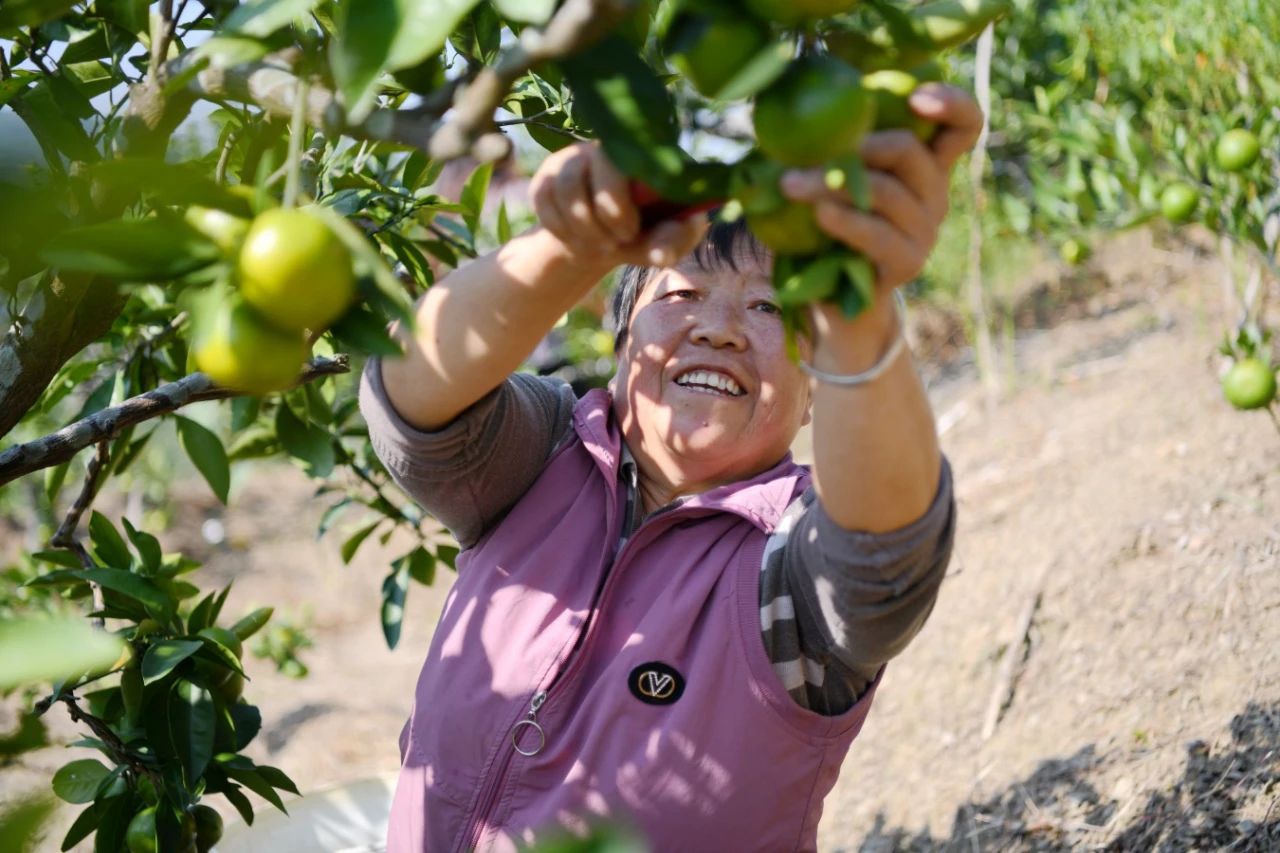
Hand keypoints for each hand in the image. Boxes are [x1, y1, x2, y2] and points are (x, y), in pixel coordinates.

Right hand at [528, 142, 708, 268]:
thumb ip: (671, 243)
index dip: (627, 200)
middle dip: (606, 214)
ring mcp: (573, 158)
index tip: (631, 231)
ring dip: (583, 226)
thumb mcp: (664, 242)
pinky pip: (544, 198)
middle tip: (617, 241)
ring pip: (568, 186)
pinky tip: (576, 239)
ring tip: (599, 243)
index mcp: (642, 154)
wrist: (601, 243)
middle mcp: (606, 147)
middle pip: (600, 163)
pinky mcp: (547, 176)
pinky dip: (559, 228)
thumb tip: (662, 255)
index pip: (634, 155)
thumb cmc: (643, 235)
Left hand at [780, 83, 983, 292]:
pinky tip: (820, 214)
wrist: (831, 297)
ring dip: (830, 183)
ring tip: (789, 184)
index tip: (915, 96)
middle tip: (808, 153)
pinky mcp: (907, 263)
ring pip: (885, 191)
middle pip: (910, 151)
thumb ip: (836, 140)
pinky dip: (845, 220)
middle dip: (856, 145)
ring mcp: (924, 231)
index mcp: (925, 163)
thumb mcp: (837, 175)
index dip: (951, 103)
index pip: (964, 124)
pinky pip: (878, 234)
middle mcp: (934, 194)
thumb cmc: (828, 223)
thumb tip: (788, 97)